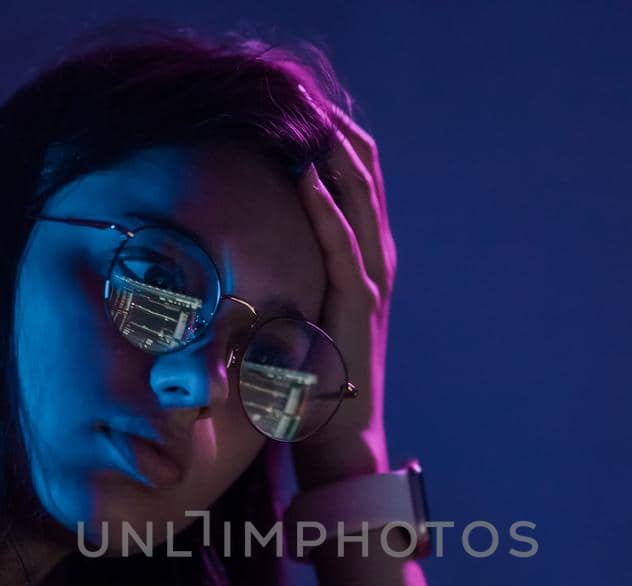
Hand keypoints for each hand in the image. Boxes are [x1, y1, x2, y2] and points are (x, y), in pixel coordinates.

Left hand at [293, 97, 397, 490]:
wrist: (342, 441)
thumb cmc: (314, 386)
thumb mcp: (304, 320)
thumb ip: (296, 284)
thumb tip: (256, 257)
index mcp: (365, 267)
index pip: (361, 189)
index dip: (342, 145)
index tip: (312, 110)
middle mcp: (376, 269)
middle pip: (369, 184)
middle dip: (342, 138)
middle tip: (314, 98)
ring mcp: (371, 289)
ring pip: (362, 206)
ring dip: (338, 158)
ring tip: (315, 117)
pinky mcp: (358, 311)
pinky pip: (344, 249)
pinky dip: (327, 210)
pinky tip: (308, 176)